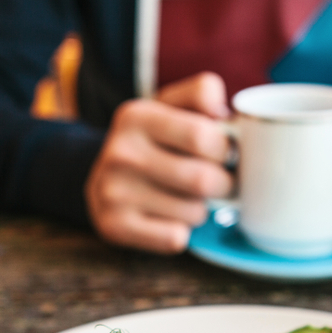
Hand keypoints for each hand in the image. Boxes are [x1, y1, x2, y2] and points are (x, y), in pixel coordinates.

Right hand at [85, 72, 233, 252]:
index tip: (225, 154)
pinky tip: (170, 217)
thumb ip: (202, 93)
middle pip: (202, 180)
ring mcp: (113, 192)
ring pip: (193, 213)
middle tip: (221, 182)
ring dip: (203, 209)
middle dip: (224, 185)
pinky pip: (175, 239)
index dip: (226, 150)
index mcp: (136, 116)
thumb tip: (224, 112)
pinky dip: (183, 232)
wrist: (104, 177)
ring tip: (189, 198)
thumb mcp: (171, 105)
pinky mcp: (114, 225)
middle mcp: (120, 153)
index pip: (202, 137)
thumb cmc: (154, 140)